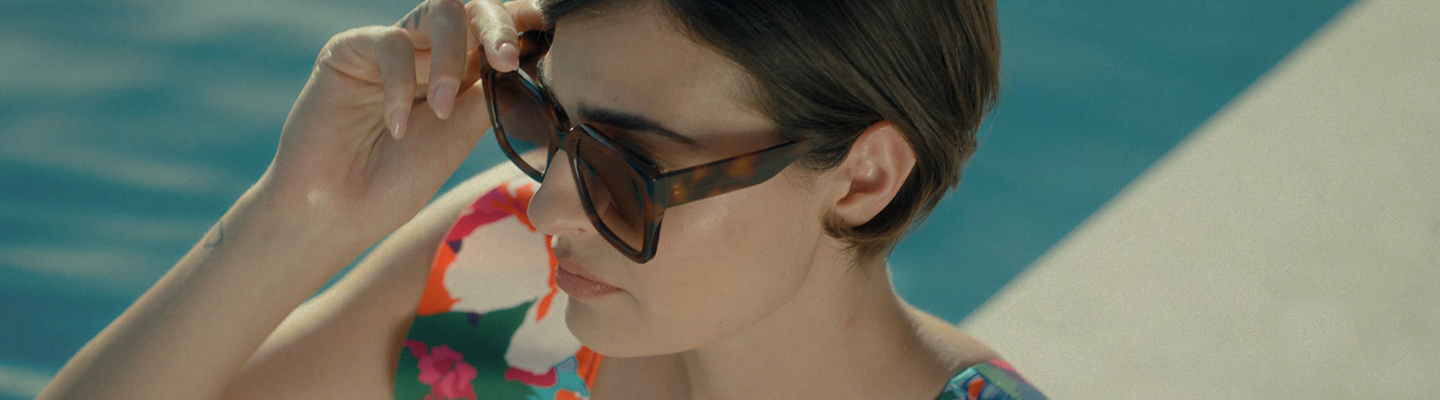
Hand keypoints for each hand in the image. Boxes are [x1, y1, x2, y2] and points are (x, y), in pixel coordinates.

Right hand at [257, 0, 543, 241]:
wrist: (336, 212)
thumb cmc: (397, 183)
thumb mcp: (457, 137)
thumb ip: (488, 96)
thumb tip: (529, 63)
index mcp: (465, 72)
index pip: (500, 32)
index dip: (522, 27)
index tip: (544, 37)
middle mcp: (433, 52)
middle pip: (474, 9)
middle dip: (497, 25)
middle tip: (505, 58)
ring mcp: (394, 47)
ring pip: (440, 13)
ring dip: (450, 58)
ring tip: (443, 108)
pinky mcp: (352, 49)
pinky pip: (392, 44)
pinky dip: (400, 85)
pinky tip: (397, 126)